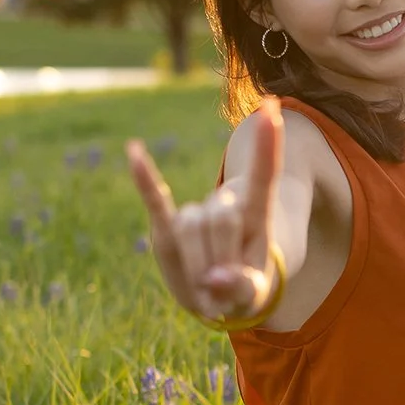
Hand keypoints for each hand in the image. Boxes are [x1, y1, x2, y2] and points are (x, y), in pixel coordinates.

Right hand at [127, 98, 285, 325]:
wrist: (217, 294)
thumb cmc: (242, 289)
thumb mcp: (254, 297)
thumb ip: (243, 289)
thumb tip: (214, 281)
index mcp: (257, 216)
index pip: (265, 175)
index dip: (268, 145)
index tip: (271, 107)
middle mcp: (226, 205)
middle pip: (221, 218)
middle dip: (221, 259)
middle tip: (222, 291)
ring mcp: (196, 214)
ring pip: (191, 227)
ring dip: (196, 265)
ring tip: (204, 290)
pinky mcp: (167, 226)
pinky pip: (155, 200)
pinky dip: (145, 178)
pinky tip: (133, 150)